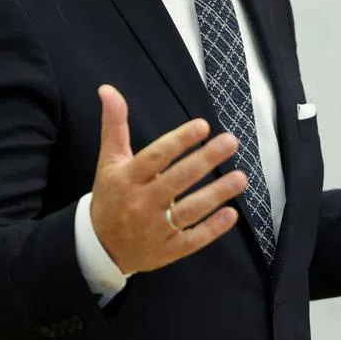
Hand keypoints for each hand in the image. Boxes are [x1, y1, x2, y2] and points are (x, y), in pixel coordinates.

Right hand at [90, 84, 247, 274]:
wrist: (99, 247)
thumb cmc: (111, 195)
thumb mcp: (109, 161)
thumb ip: (114, 126)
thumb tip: (108, 89)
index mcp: (127, 178)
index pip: (155, 157)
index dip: (179, 141)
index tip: (203, 125)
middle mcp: (140, 204)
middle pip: (176, 180)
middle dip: (205, 160)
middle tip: (231, 142)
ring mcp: (154, 229)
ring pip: (189, 211)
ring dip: (216, 194)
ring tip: (241, 177)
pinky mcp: (166, 251)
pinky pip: (192, 240)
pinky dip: (212, 229)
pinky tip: (232, 214)